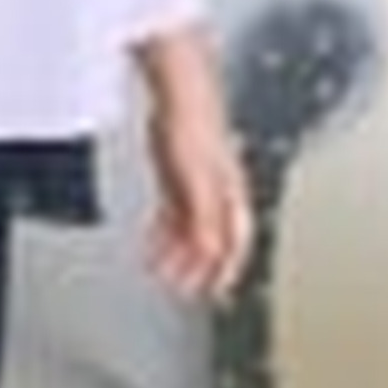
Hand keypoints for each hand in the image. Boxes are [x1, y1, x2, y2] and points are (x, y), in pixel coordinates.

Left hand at [146, 103, 254, 302]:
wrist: (177, 94)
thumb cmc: (195, 125)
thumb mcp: (198, 182)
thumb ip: (205, 219)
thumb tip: (210, 254)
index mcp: (231, 195)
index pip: (236, 243)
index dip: (228, 270)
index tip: (215, 293)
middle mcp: (217, 193)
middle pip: (211, 240)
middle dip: (197, 268)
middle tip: (182, 291)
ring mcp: (196, 185)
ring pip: (189, 230)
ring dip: (176, 254)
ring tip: (161, 274)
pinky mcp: (177, 176)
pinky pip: (172, 214)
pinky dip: (163, 234)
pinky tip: (152, 245)